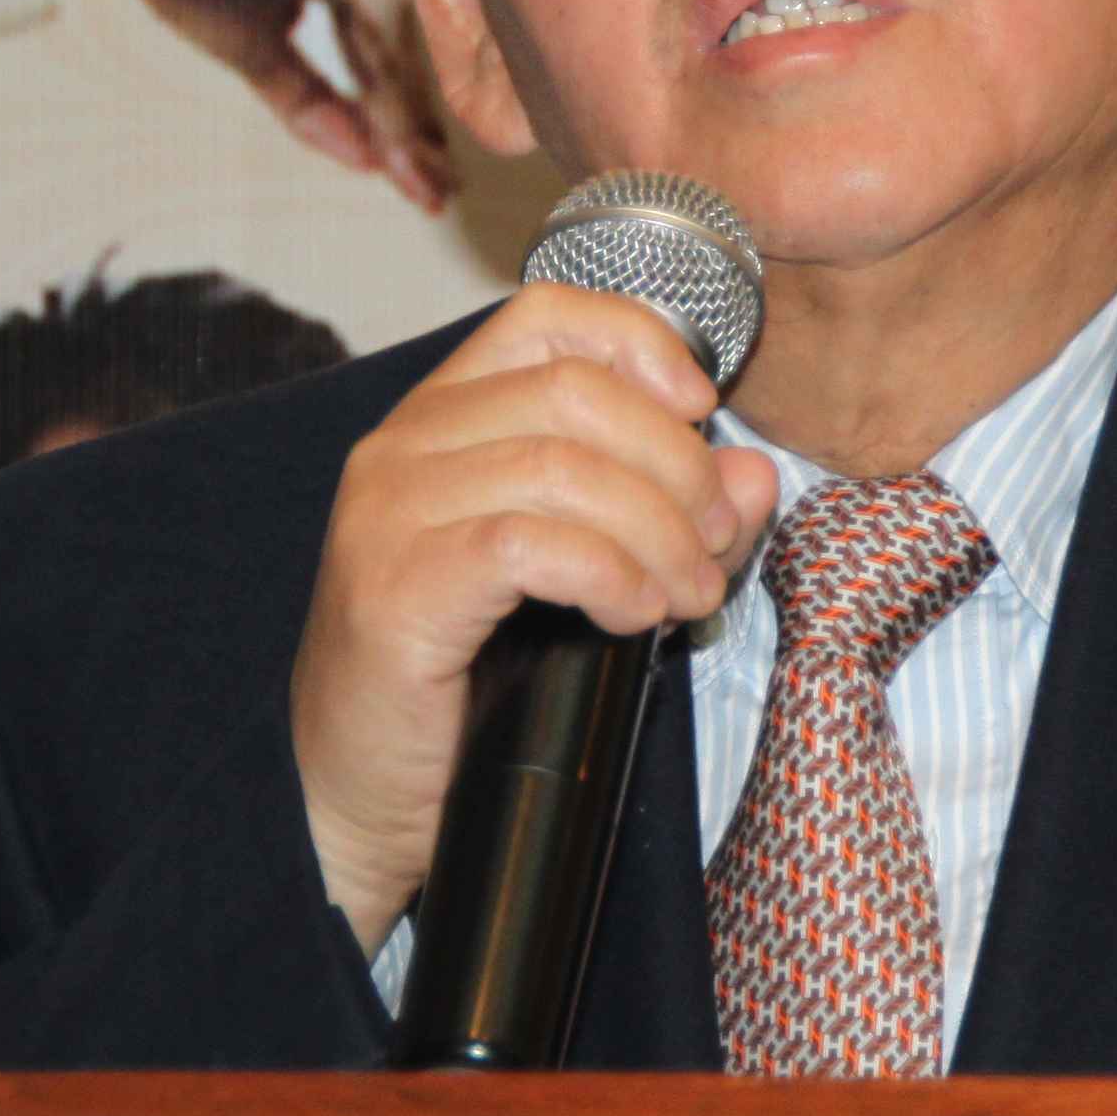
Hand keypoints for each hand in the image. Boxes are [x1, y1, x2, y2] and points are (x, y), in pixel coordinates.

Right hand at [20, 0, 452, 208]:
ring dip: (416, 122)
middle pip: (423, 42)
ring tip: (421, 187)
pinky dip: (393, 95)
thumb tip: (372, 162)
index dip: (410, 113)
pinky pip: (391, 30)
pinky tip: (395, 149)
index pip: (400, 39)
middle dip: (427, 126)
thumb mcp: (260, 50)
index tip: (426, 180)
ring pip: (420, 40)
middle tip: (436, 198)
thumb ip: (314, 100)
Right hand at [289, 287, 781, 947]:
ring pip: (560, 465)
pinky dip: (608, 574)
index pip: (547, 318)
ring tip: (688, 594)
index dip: (642, 344)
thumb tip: (755, 477)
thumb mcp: (585, 579)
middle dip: (674, 463)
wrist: (361, 797)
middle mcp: (403, 447)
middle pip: (572, 392)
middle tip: (716, 540)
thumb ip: (669, 516)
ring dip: (656, 530)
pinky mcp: (394, 590)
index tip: (704, 413)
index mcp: (442, 420)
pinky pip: (528, 545)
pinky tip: (635, 615)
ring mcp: (388, 514)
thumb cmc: (465, 686)